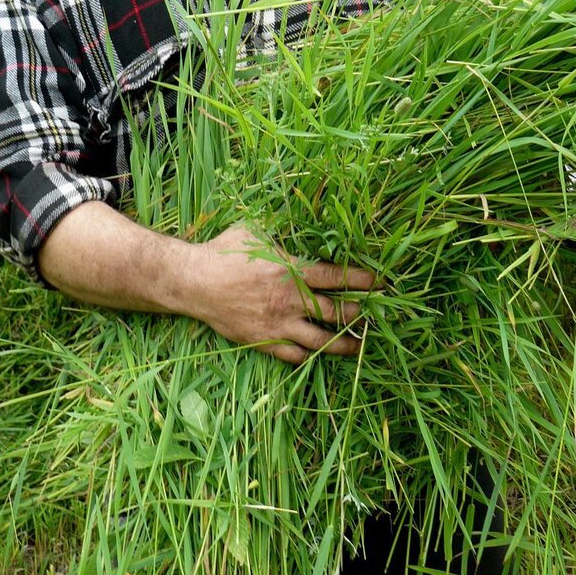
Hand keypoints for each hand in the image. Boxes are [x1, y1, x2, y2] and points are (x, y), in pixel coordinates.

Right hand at [185, 224, 374, 363]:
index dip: (364, 281)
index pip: (339, 278)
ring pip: (321, 341)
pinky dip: (309, 355)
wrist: (194, 282)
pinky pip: (294, 355)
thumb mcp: (256, 230)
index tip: (381, 284)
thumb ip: (281, 230)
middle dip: (360, 314)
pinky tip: (317, 353)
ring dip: (344, 343)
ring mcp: (279, 324)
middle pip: (337, 313)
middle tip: (373, 315)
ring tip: (359, 345)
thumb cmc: (224, 251)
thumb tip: (298, 219)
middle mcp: (291, 300)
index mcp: (293, 270)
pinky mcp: (264, 341)